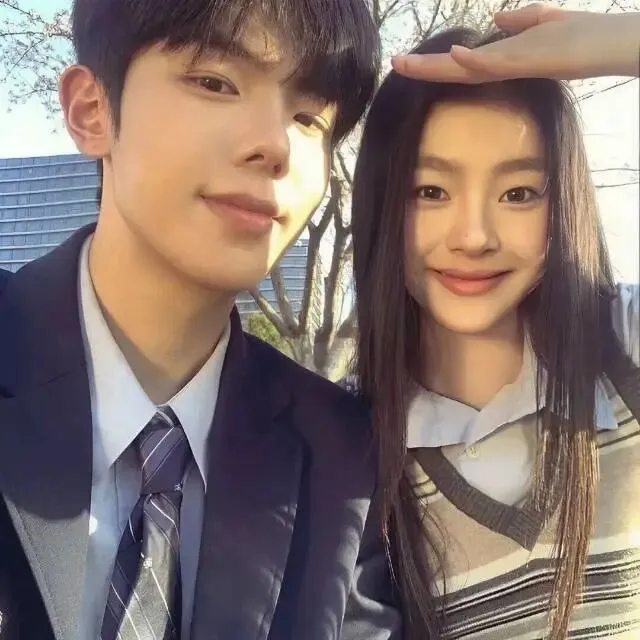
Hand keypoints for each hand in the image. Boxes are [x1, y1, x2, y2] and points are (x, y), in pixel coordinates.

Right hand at [392, 3, 639, 82]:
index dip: (436, 61)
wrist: (612, 45)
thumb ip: (519, 21)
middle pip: (457, 68)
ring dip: (436, 67)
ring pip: (467, 69)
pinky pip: (497, 63)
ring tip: (405, 63)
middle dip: (425, 67)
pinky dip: (475, 61)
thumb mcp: (545, 21)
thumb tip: (495, 19)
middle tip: (394, 64)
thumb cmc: (582, 35)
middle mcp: (504, 64)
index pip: (463, 61)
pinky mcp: (530, 61)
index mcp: (505, 57)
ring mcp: (515, 64)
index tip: (409, 60)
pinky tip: (455, 54)